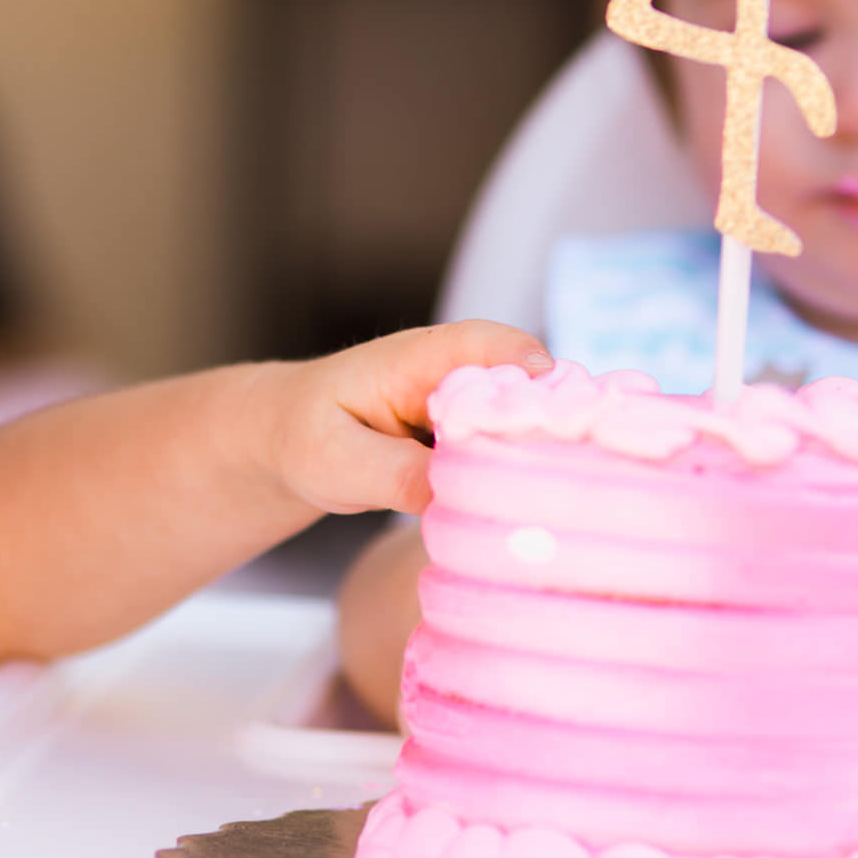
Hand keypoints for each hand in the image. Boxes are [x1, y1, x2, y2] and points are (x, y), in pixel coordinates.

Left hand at [268, 321, 549, 515]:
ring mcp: (468, 406)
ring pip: (525, 421)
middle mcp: (454, 374)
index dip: (528, 372)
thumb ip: (398, 475)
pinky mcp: (473, 438)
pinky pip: (511, 450)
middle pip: (525, 385)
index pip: (486, 345)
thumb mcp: (336, 461)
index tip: (557, 414)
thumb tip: (462, 494)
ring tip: (556, 503)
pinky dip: (523, 475)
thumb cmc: (305, 437)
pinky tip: (531, 512)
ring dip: (542, 456)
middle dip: (552, 426)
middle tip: (570, 479)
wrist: (287, 439)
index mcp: (418, 359)